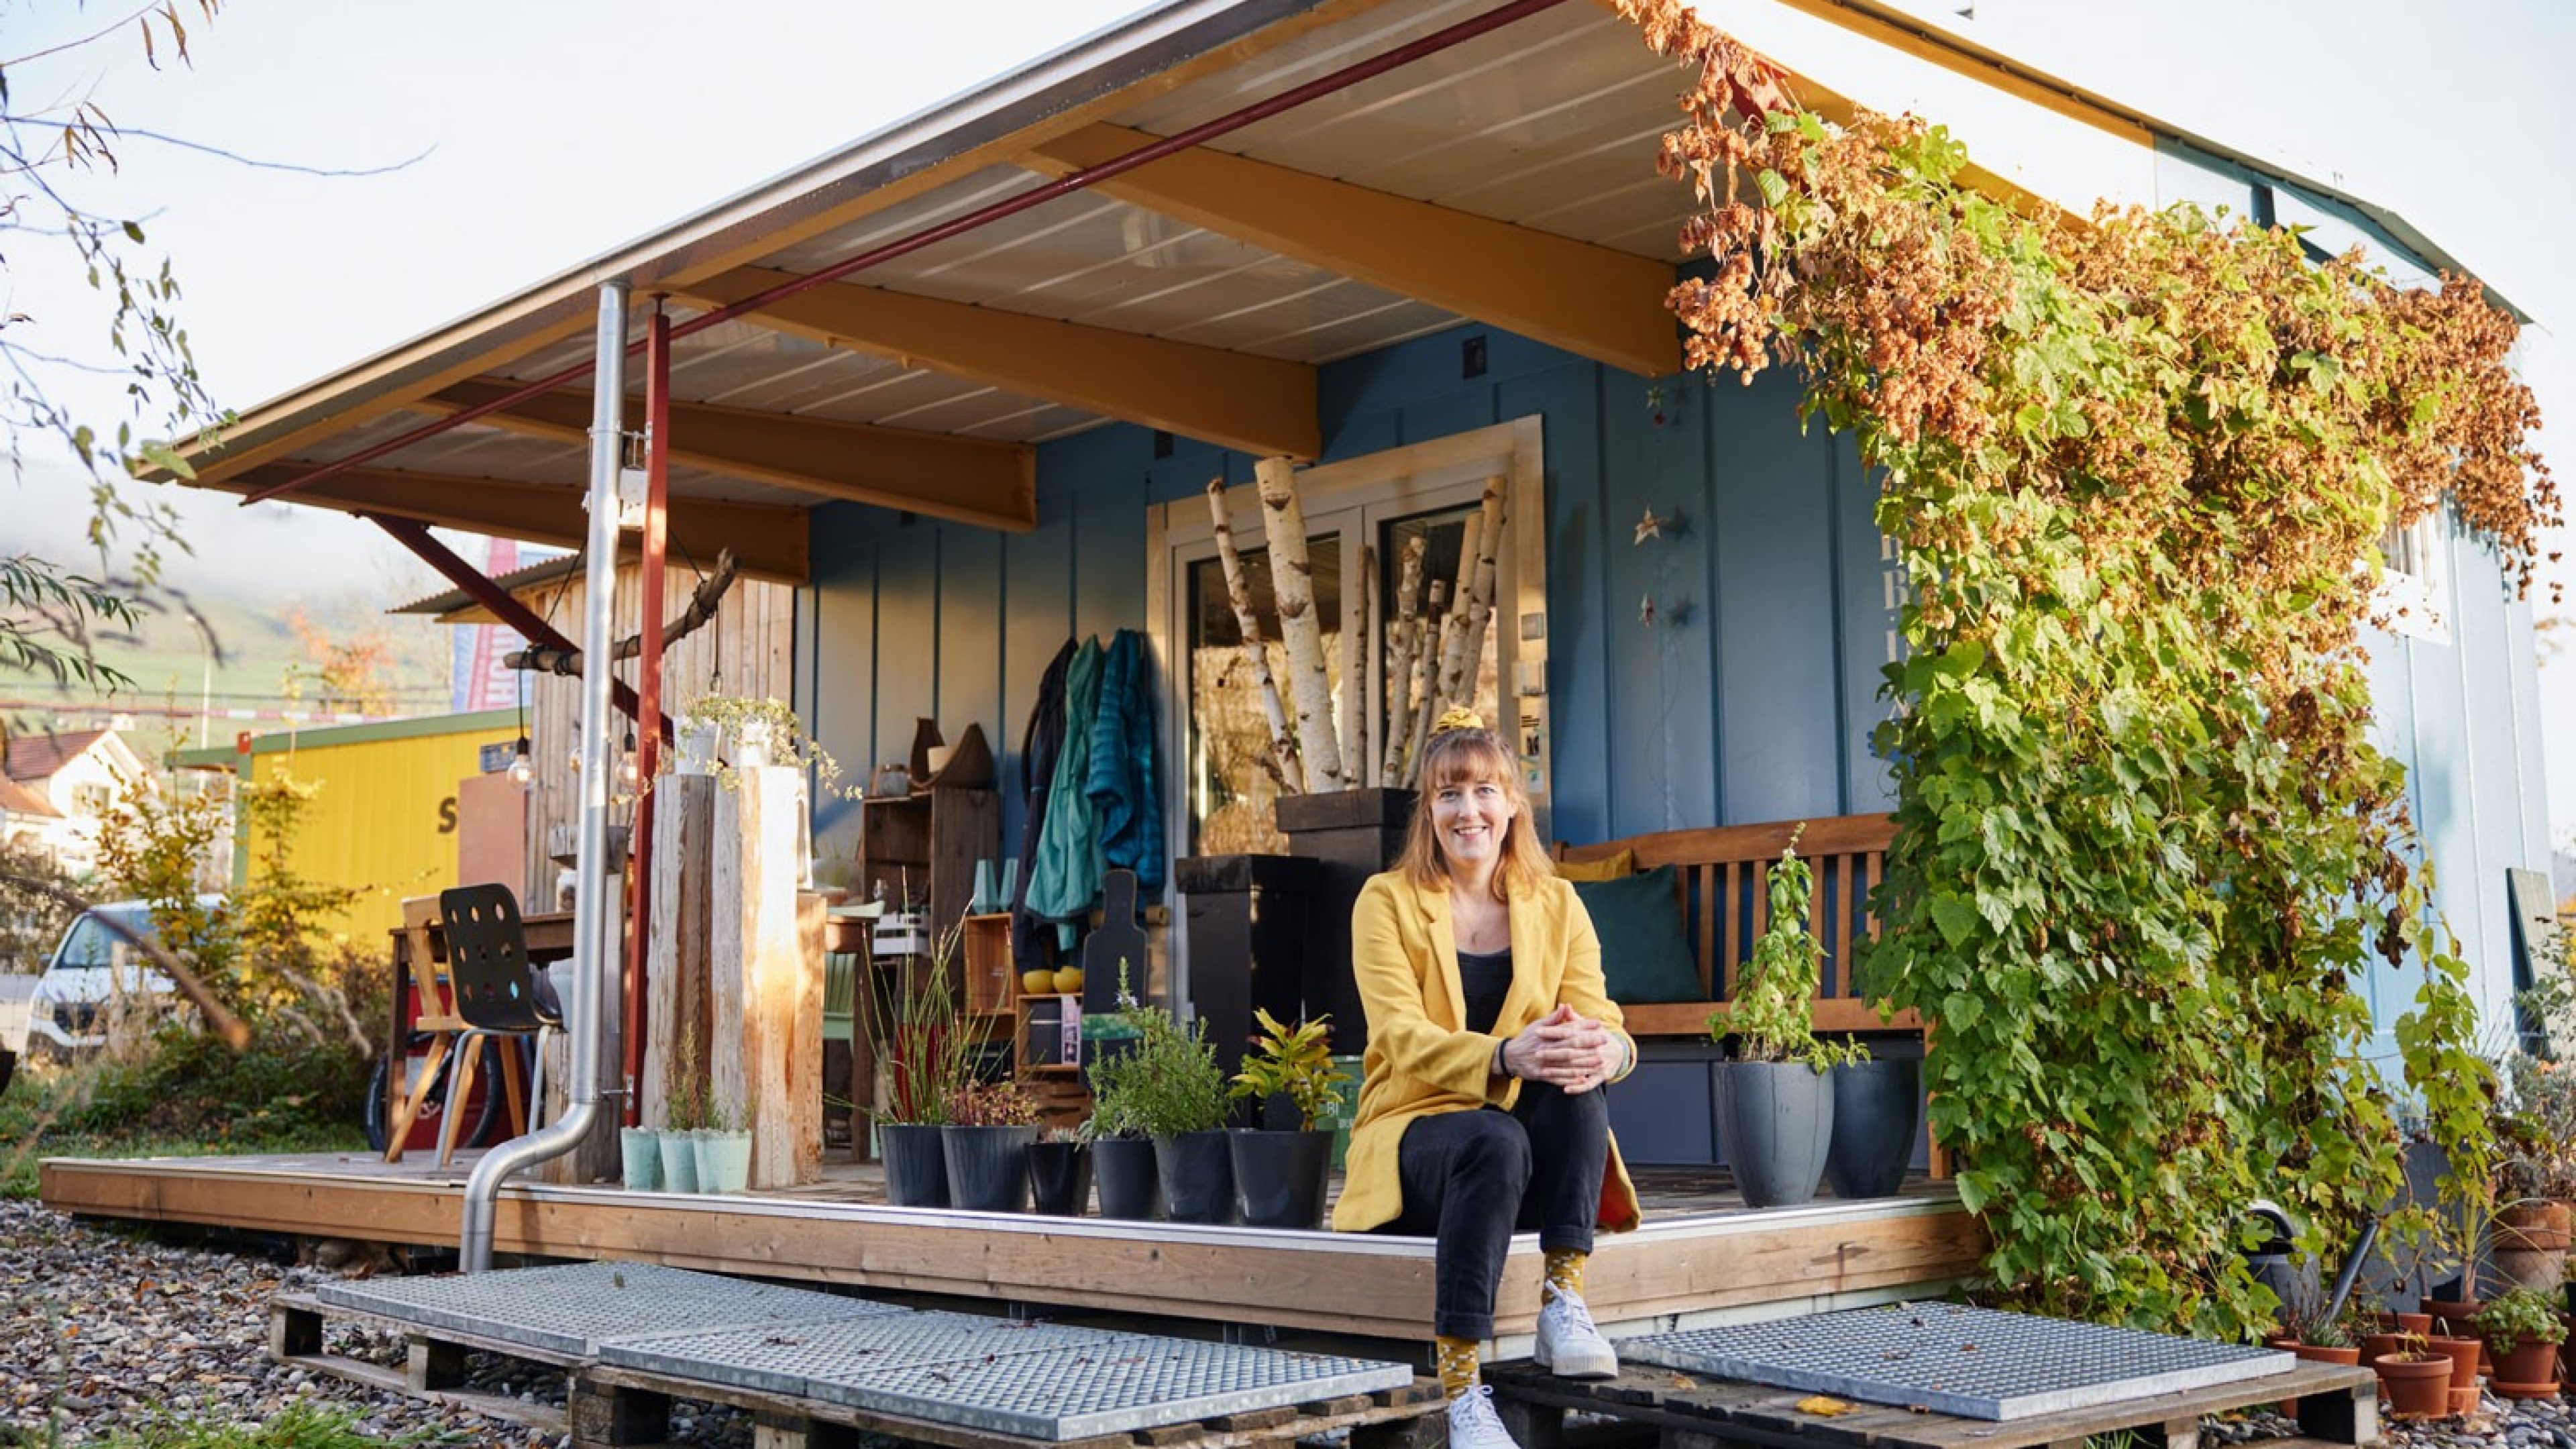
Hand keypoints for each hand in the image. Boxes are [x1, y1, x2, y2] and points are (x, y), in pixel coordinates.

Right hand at [1501, 1004, 1621, 1093]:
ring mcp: (1544, 1064)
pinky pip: (1559, 1078)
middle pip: (1570, 1046)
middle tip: (1604, 1040)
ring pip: (1567, 1064)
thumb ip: (1553, 1018)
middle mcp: (1545, 1049)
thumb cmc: (1526, 1039)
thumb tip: (1565, 1006)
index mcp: (1546, 1035)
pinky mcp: (1542, 1076)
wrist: (1509, 1057)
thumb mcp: (1537, 1025)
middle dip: (1589, 1043)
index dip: (1583, 1027)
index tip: (1598, 1024)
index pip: (1568, 1029)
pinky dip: (1571, 1079)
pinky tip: (1584, 1078)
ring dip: (1584, 1062)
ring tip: (1599, 1060)